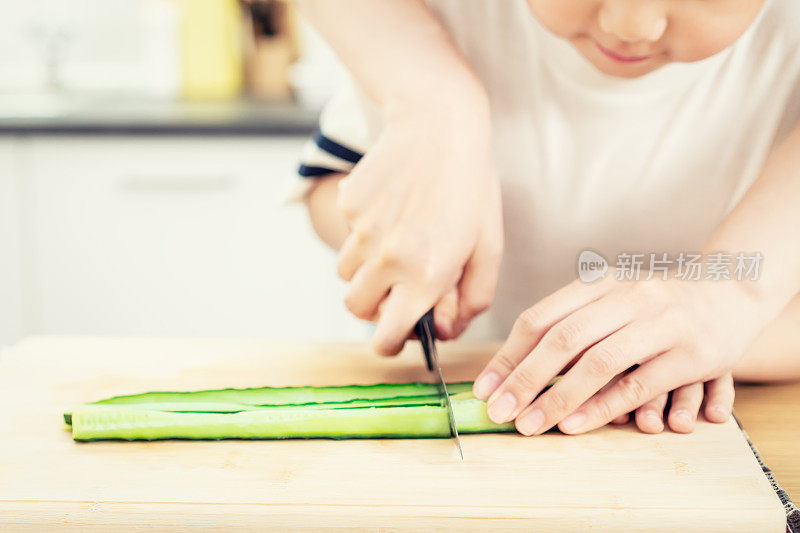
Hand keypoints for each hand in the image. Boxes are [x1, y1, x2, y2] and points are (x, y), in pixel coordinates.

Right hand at [338, 96, 502, 353]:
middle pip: (356, 307)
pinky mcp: (348, 204)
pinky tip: (391, 206)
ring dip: (365, 270)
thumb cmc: (471, 185)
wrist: (438, 123)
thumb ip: (473, 296)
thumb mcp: (488, 244)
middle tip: (395, 289)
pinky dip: (363, 231)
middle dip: (373, 307)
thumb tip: (447, 328)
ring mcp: (362, 231)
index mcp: (426, 275)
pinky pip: (347, 233)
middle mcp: (387, 258)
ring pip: (346, 272)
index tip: (394, 337)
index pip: (386, 335)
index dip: (388, 344)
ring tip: (395, 242)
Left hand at [473, 274, 766, 434]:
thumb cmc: (658, 301)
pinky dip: (601, 406)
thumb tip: (519, 366)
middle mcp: (626, 297)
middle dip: (523, 379)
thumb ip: (575, 322)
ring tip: (528, 424)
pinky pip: (637, 384)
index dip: (508, 355)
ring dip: (557, 398)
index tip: (485, 388)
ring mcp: (660, 323)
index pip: (540, 318)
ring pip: (597, 362)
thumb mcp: (613, 296)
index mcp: (599, 283)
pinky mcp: (689, 353)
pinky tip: (574, 424)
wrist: (732, 289)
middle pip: (562, 339)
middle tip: (498, 412)